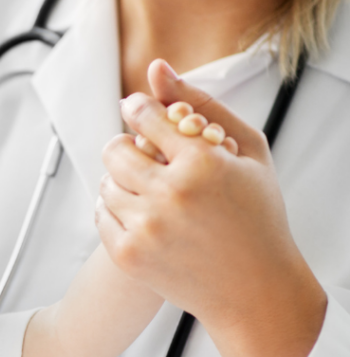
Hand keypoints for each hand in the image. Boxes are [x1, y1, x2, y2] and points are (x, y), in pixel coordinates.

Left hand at [96, 59, 325, 356]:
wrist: (251, 287)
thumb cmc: (256, 215)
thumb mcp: (246, 151)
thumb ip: (201, 104)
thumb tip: (155, 69)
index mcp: (202, 163)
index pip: (144, 118)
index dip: (138, 111)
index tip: (137, 111)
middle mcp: (169, 195)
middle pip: (115, 150)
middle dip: (125, 146)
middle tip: (140, 154)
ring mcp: (145, 228)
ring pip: (105, 183)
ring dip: (121, 180)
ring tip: (148, 188)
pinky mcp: (128, 255)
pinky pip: (101, 215)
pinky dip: (116, 210)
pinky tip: (142, 213)